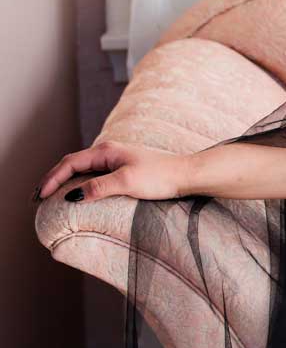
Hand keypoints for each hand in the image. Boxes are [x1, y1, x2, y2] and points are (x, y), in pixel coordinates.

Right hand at [34, 141, 185, 206]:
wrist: (186, 174)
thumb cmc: (160, 177)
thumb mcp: (127, 183)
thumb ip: (98, 188)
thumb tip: (72, 195)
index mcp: (106, 151)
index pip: (70, 163)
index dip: (52, 178)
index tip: (40, 195)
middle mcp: (109, 151)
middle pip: (72, 163)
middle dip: (52, 178)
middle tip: (36, 196)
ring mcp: (116, 159)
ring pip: (81, 167)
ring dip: (63, 180)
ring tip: (49, 194)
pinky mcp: (123, 168)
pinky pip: (92, 173)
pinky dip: (77, 181)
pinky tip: (75, 192)